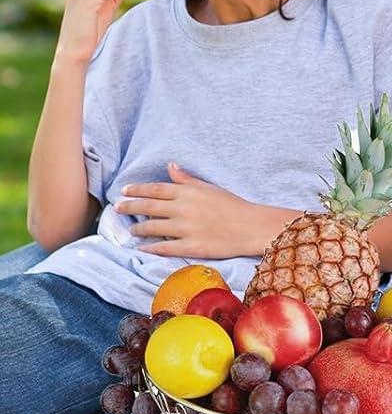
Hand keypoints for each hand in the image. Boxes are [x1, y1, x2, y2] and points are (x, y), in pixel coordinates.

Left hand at [116, 163, 282, 258]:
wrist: (252, 226)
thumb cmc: (233, 205)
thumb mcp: (210, 188)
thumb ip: (187, 179)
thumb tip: (170, 166)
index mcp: (188, 192)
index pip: (155, 189)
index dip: (137, 190)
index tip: (124, 191)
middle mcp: (183, 209)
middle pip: (148, 207)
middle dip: (130, 207)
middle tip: (117, 209)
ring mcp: (186, 228)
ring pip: (152, 228)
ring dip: (138, 229)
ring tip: (131, 230)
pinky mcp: (190, 246)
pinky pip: (164, 247)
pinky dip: (150, 247)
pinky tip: (142, 247)